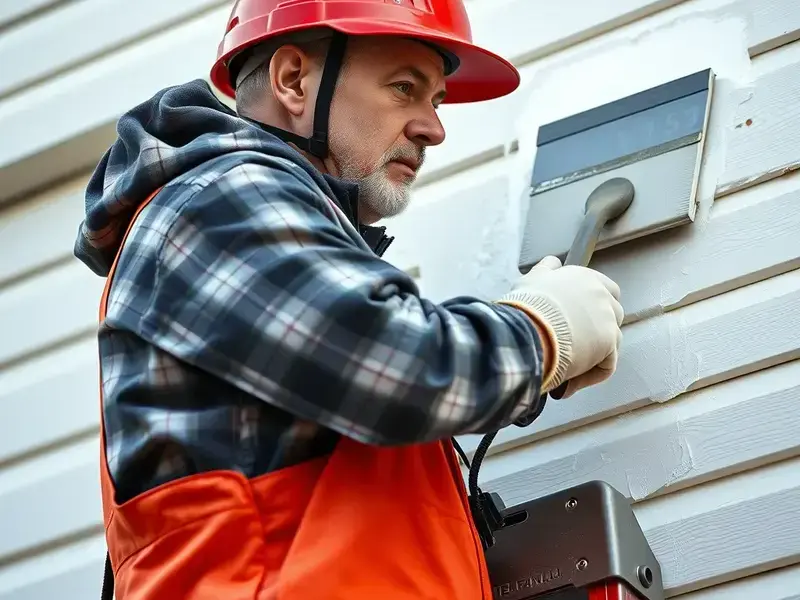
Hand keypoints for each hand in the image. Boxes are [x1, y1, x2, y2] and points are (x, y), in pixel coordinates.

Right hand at [497, 255, 623, 397]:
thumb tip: (552, 262)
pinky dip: (589, 376)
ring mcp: (608, 319)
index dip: (594, 307)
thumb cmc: (525, 307)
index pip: (605, 289)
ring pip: (611, 342)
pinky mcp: (608, 343)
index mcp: (585, 279)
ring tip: (567, 368)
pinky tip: (569, 384)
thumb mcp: (532, 280)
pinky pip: (606, 365)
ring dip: (594, 356)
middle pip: (613, 315)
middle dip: (597, 331)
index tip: (578, 321)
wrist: (527, 329)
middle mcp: (601, 295)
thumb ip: (546, 270)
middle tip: (573, 345)